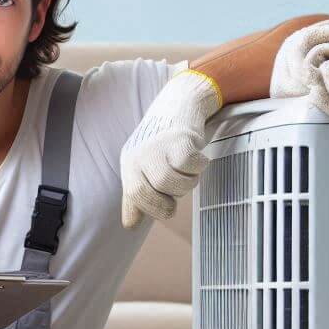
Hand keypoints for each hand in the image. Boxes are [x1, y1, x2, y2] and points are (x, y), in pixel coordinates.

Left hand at [120, 70, 219, 225]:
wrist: (180, 103)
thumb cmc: (162, 141)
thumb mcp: (143, 167)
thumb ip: (137, 196)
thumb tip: (130, 225)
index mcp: (129, 164)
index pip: (135, 196)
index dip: (154, 207)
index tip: (167, 206)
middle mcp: (140, 154)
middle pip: (156, 192)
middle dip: (173, 197)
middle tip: (180, 186)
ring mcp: (159, 145)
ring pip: (174, 181)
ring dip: (188, 182)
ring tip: (188, 170)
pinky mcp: (180, 138)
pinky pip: (191, 166)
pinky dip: (199, 166)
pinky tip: (198, 157)